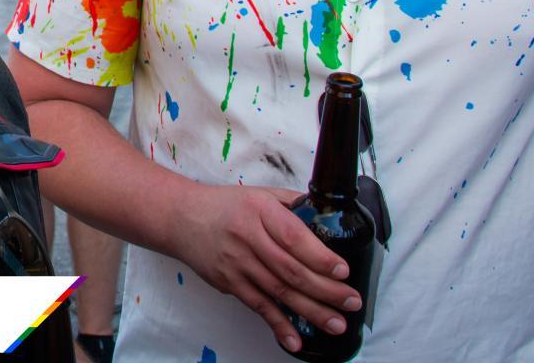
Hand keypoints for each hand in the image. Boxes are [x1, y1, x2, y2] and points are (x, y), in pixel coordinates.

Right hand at [173, 183, 360, 352]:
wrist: (182, 218)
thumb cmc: (224, 205)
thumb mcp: (259, 194)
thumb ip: (291, 203)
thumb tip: (324, 215)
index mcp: (260, 211)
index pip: (294, 237)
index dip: (320, 258)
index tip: (342, 271)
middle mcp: (248, 238)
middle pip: (291, 270)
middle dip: (326, 290)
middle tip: (351, 302)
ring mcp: (237, 263)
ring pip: (279, 292)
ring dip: (311, 311)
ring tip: (336, 323)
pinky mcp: (230, 283)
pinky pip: (258, 307)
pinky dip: (278, 325)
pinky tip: (296, 339)